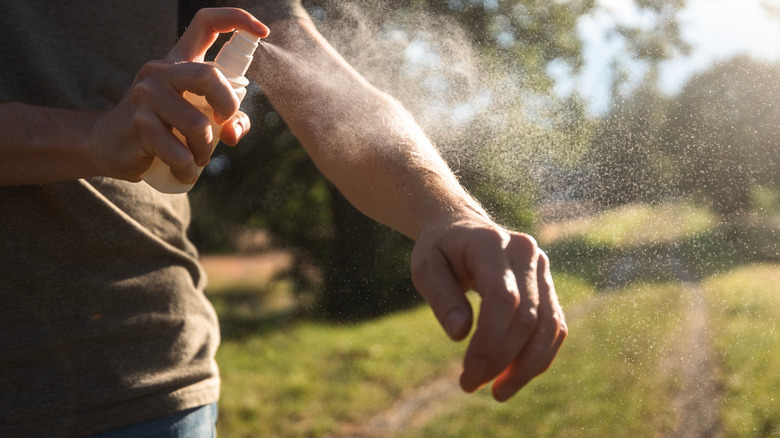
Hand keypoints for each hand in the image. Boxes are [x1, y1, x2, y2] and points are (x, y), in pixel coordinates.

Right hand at [87, 8, 268, 182]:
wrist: (109, 145)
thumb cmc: (161, 129)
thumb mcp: (196, 117)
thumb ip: (227, 120)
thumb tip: (234, 132)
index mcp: (179, 61)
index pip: (206, 24)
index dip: (237, 19)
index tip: (262, 30)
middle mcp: (161, 71)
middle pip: (210, 76)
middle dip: (228, 106)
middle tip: (224, 125)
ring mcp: (146, 95)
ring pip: (198, 124)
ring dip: (205, 151)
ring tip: (197, 158)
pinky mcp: (138, 123)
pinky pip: (179, 152)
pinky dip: (188, 169)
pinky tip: (183, 171)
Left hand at [411, 212, 566, 400]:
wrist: (461, 227)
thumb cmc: (439, 250)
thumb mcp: (425, 267)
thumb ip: (442, 298)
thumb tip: (460, 335)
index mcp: (492, 243)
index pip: (504, 299)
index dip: (490, 342)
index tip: (468, 374)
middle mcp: (525, 252)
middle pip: (527, 316)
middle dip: (502, 359)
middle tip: (470, 385)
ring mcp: (542, 267)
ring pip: (549, 325)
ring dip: (527, 366)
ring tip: (498, 392)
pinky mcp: (548, 285)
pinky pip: (554, 326)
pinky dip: (538, 356)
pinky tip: (514, 376)